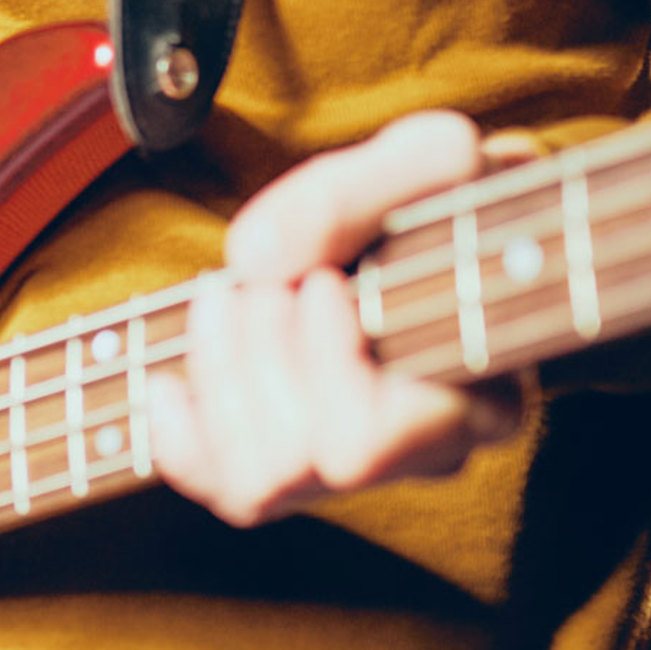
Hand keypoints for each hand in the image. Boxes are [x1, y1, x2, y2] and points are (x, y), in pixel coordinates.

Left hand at [152, 112, 526, 526]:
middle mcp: (423, 457)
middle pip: (293, 464)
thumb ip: (347, 197)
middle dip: (255, 354)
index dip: (320, 362)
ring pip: (253, 485)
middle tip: (269, 280)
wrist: (435, 221)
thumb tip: (252, 260)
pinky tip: (171, 378)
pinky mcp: (301, 469)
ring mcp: (360, 471)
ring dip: (218, 374)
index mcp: (479, 401)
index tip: (324, 283)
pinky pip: (220, 489)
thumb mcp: (425, 160)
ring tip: (227, 297)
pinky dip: (177, 432)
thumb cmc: (447, 195)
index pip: (363, 442)